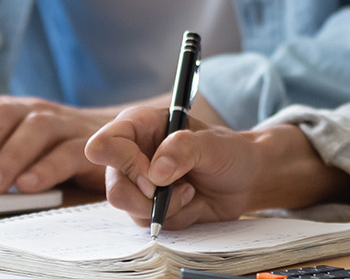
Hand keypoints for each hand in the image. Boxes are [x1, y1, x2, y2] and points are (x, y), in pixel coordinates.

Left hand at [0, 93, 118, 192]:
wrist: (107, 137)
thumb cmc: (43, 138)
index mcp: (8, 107)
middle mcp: (33, 110)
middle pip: (1, 117)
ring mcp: (63, 125)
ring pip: (36, 131)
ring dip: (10, 158)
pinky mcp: (88, 146)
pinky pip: (69, 152)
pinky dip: (48, 168)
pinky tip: (29, 186)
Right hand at [84, 105, 267, 227]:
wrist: (245, 179)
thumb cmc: (228, 152)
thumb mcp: (213, 144)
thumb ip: (183, 149)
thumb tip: (154, 175)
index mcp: (139, 126)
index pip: (104, 145)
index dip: (124, 163)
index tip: (154, 176)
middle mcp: (132, 154)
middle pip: (114, 187)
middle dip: (147, 197)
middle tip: (180, 188)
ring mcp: (137, 183)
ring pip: (130, 209)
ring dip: (167, 207)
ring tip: (191, 190)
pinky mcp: (147, 207)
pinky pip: (148, 223)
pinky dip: (174, 217)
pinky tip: (191, 200)